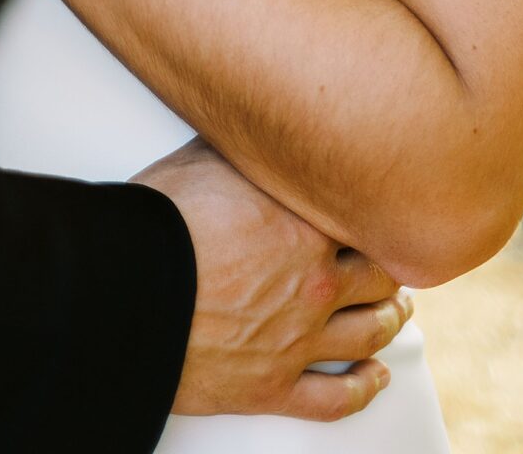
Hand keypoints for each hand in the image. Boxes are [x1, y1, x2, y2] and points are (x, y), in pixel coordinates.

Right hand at [136, 140, 408, 422]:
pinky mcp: (274, 386)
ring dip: (388, 322)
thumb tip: (251, 123)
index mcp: (304, 224)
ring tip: (395, 314)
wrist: (126, 292)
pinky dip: (363, 388)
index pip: (365, 219)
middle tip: (393, 267)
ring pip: (366, 333)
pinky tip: (373, 377)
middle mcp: (314, 282)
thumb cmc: (158, 223)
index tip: (377, 212)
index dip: (375, 216)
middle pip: (378, 278)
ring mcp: (299, 338)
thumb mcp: (203, 159)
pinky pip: (336, 398)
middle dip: (390, 271)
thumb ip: (242, 149)